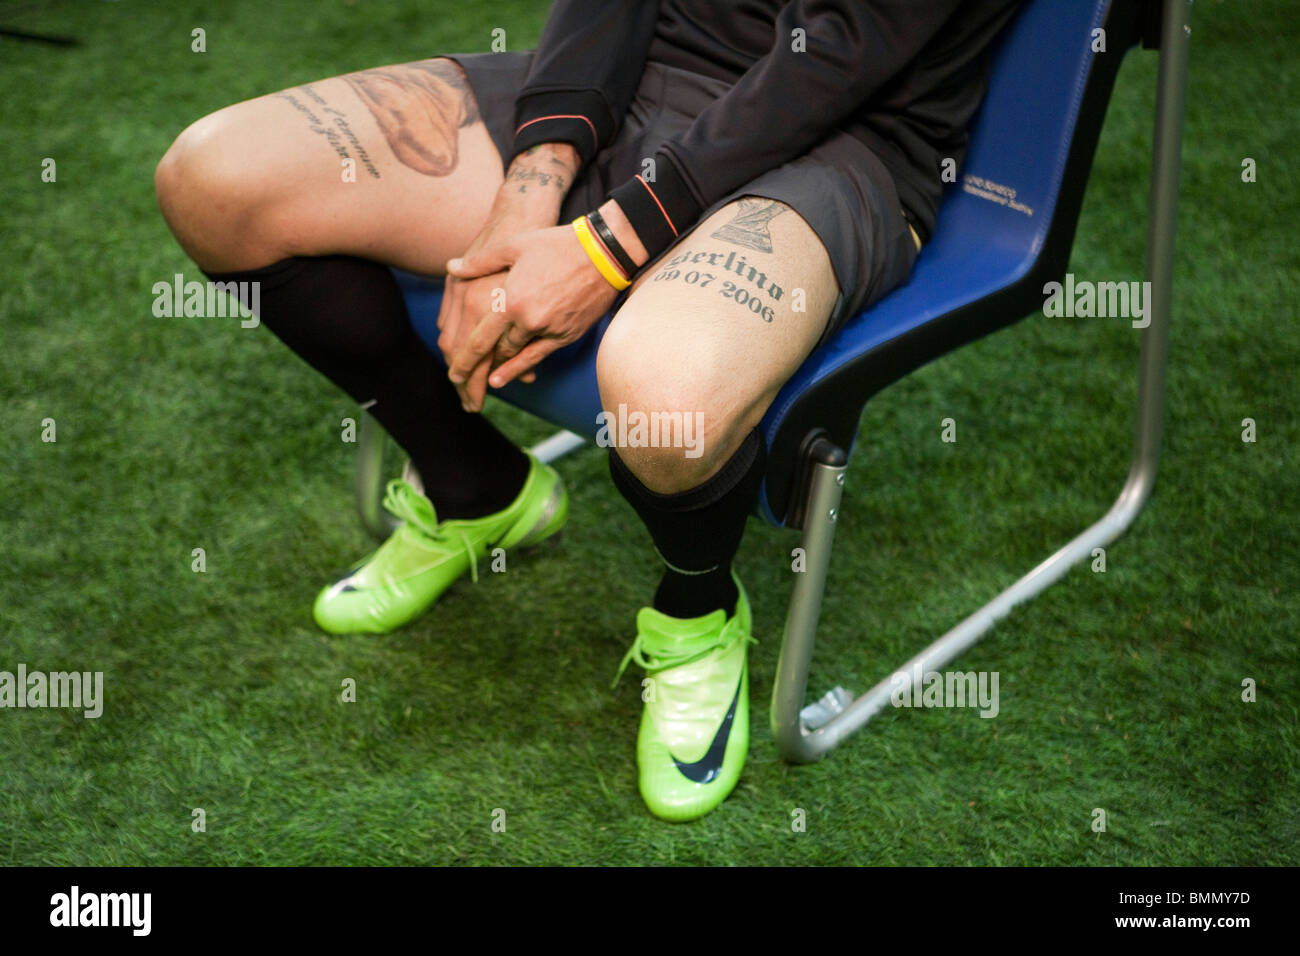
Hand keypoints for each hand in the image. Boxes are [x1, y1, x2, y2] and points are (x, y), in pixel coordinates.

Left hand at [436, 142, 578, 378]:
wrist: (604, 253)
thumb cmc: (556, 245)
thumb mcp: (514, 246)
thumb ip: (480, 262)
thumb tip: (451, 268)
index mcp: (509, 300)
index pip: (479, 340)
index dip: (464, 362)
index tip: (454, 377)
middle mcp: (528, 320)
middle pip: (497, 351)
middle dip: (482, 367)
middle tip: (469, 379)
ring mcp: (550, 330)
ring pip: (519, 355)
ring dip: (503, 365)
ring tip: (489, 379)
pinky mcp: (568, 335)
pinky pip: (541, 355)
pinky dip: (527, 365)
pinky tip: (518, 375)